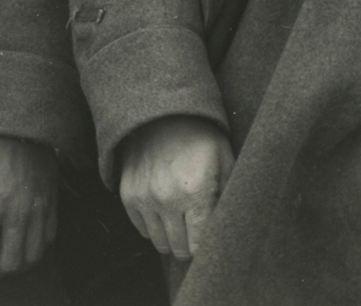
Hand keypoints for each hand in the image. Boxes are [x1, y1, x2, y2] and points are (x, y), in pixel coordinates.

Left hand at [0, 135, 58, 276]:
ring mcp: (38, 209)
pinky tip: (21, 241)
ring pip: (33, 257)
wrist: (11, 119)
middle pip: (11, 266)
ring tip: (2, 255)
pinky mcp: (51, 202)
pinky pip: (48, 239)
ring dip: (16, 264)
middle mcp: (16, 214)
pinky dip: (35, 248)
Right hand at [117, 115, 234, 260]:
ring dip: (171, 238)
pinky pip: (140, 228)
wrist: (161, 113)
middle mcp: (166, 198)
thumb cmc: (200, 138)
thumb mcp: (226, 162)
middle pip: (179, 248)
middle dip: (191, 246)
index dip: (208, 247)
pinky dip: (153, 227)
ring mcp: (144, 196)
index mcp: (196, 193)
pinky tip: (164, 215)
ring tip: (180, 225)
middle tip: (197, 233)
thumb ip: (230, 197)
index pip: (200, 244)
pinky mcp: (128, 192)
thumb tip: (231, 228)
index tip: (211, 241)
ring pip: (159, 242)